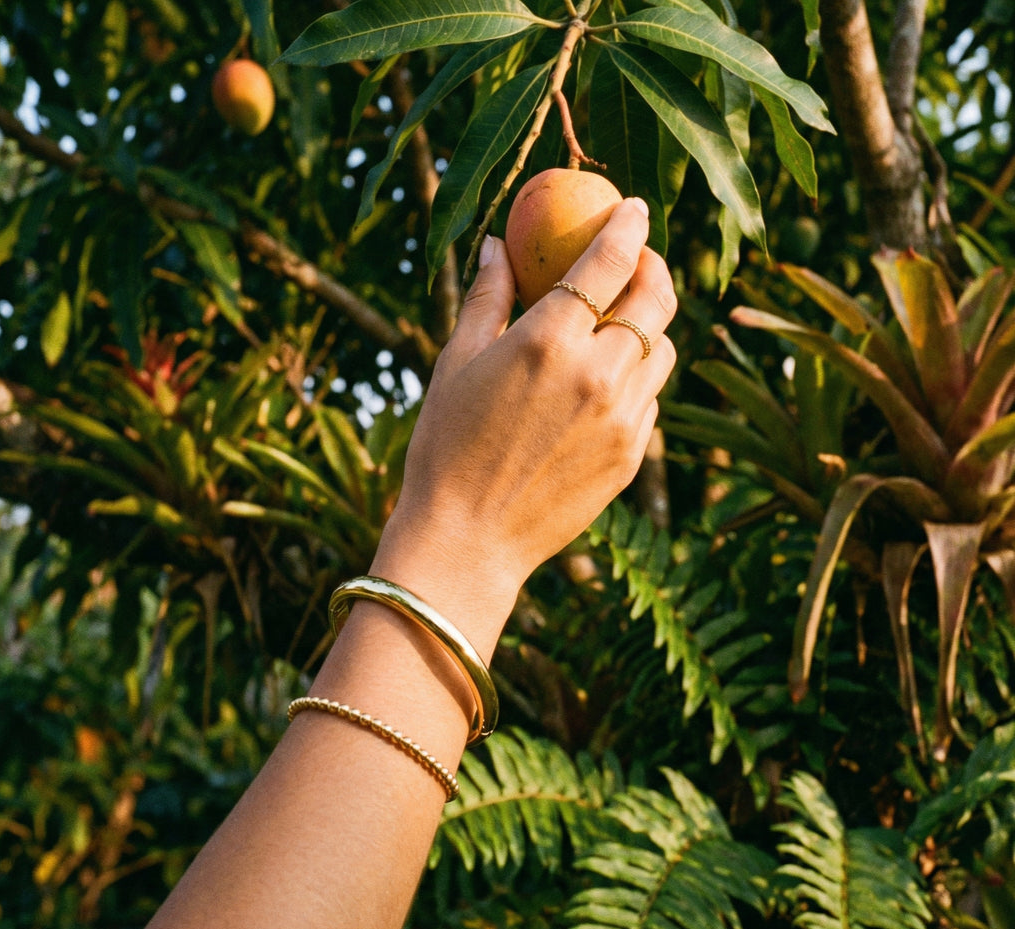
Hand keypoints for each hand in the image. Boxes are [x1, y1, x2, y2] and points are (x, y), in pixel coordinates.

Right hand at [371, 197, 676, 653]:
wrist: (467, 539)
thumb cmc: (446, 447)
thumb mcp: (456, 363)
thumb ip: (488, 297)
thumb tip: (498, 244)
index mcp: (550, 340)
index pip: (609, 260)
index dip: (628, 225)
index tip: (633, 207)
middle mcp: (599, 373)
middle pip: (657, 298)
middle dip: (654, 266)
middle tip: (638, 260)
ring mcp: (623, 418)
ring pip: (663, 350)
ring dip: (650, 324)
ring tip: (619, 324)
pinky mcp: (631, 455)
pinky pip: (650, 398)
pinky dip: (638, 377)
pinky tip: (605, 382)